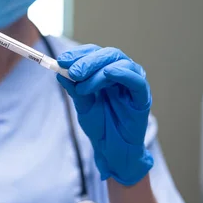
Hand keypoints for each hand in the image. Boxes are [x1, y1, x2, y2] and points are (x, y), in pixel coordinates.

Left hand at [56, 44, 153, 185]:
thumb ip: (73, 88)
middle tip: (72, 72)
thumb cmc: (100, 124)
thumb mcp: (82, 104)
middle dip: (87, 61)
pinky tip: (108, 73)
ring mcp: (133, 83)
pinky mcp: (143, 97)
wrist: (111, 149)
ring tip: (83, 86)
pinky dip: (123, 73)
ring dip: (98, 70)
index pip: (93, 52)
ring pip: (120, 63)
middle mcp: (121, 72)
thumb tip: (59, 72)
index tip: (62, 60)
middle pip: (107, 54)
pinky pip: (136, 81)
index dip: (78, 54)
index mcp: (105, 71)